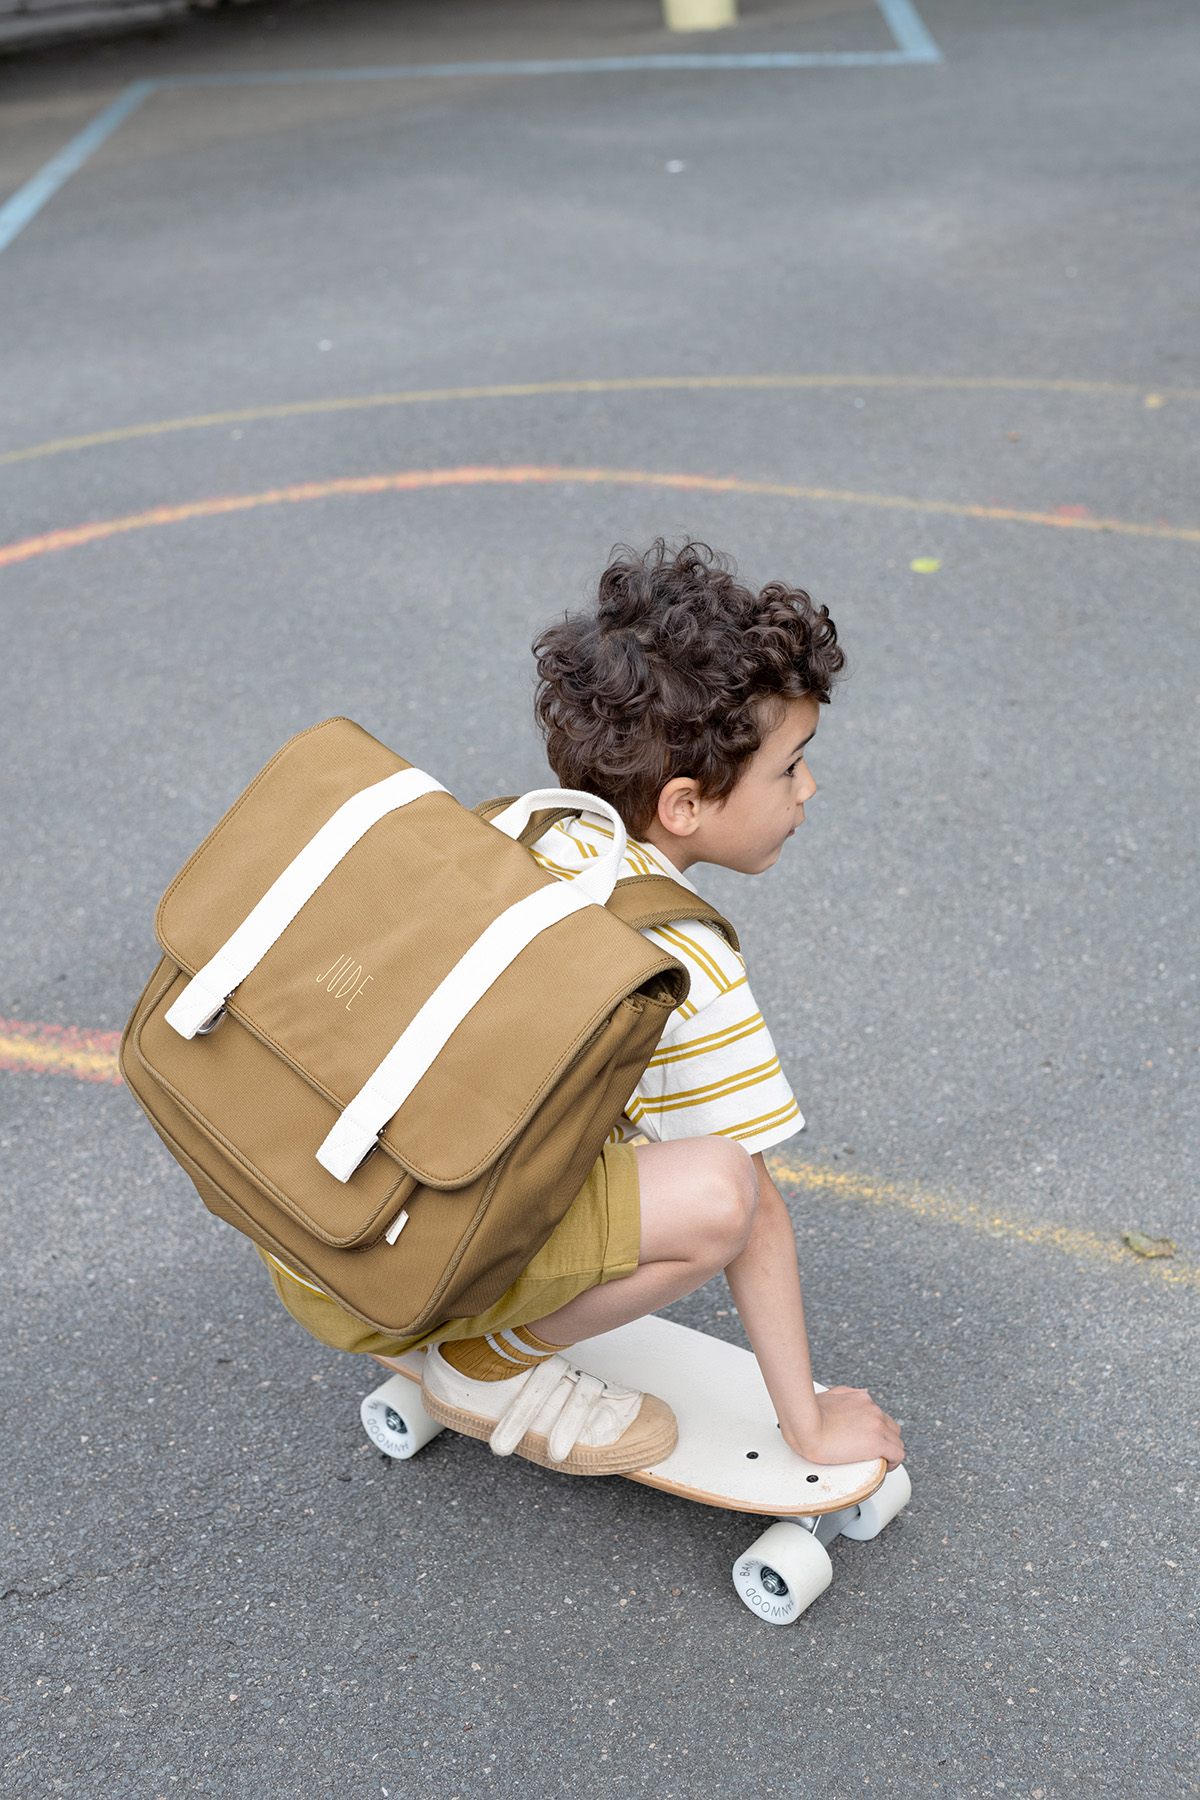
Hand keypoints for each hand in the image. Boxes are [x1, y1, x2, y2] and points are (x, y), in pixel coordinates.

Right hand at [781, 1385, 904, 1470]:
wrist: (806, 1425)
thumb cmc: (809, 1414)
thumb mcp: (830, 1395)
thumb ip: (845, 1395)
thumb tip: (850, 1399)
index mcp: (863, 1399)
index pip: (881, 1416)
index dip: (880, 1431)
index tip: (873, 1439)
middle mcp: (873, 1410)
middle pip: (893, 1429)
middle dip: (887, 1441)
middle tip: (877, 1453)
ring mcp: (876, 1426)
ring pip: (897, 1442)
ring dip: (891, 1452)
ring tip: (880, 1462)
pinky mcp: (875, 1443)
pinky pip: (897, 1455)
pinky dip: (894, 1462)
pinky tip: (885, 1467)